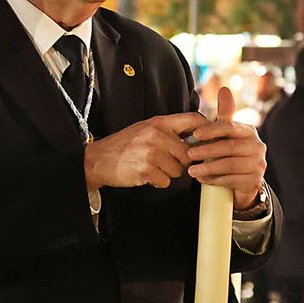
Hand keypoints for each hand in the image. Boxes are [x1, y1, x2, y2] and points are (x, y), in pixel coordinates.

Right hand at [83, 110, 202, 190]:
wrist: (97, 160)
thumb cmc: (124, 146)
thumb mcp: (144, 129)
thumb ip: (169, 130)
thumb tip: (199, 136)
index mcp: (158, 123)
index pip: (194, 120)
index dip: (206, 131)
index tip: (205, 141)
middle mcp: (156, 135)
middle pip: (188, 153)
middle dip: (179, 162)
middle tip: (162, 161)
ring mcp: (151, 152)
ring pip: (179, 170)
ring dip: (167, 173)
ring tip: (150, 167)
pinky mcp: (147, 170)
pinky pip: (166, 181)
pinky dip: (157, 182)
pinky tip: (144, 175)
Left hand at [187, 86, 267, 209]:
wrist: (242, 180)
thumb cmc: (228, 152)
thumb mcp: (225, 133)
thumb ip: (224, 114)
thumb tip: (224, 89)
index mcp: (248, 132)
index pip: (229, 127)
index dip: (211, 130)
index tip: (195, 135)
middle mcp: (257, 147)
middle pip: (229, 148)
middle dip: (206, 151)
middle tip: (188, 155)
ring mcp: (258, 165)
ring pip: (230, 165)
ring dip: (208, 168)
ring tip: (191, 171)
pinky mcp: (254, 181)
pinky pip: (231, 180)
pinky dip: (214, 180)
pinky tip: (201, 179)